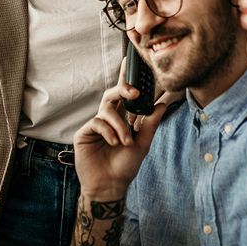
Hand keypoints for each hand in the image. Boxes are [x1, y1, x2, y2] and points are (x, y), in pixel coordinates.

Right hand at [74, 58, 170, 199]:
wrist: (110, 185)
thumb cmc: (125, 166)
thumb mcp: (142, 143)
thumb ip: (150, 123)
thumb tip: (162, 104)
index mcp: (122, 119)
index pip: (124, 94)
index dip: (125, 77)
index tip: (129, 60)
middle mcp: (108, 119)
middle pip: (112, 94)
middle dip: (123, 89)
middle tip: (134, 92)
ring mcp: (95, 125)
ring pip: (106, 108)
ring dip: (119, 124)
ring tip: (125, 140)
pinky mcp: (84, 133)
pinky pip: (97, 122)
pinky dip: (108, 131)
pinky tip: (112, 142)